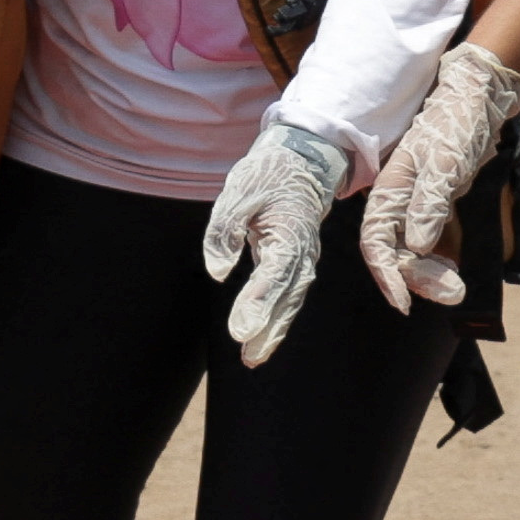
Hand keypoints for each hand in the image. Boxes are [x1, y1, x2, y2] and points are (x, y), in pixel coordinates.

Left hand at [197, 119, 354, 367]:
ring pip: (290, 300)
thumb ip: (224, 231)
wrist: (300, 162)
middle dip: (267, 327)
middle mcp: (302, 250)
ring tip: (252, 357)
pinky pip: (289, 296)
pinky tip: (260, 339)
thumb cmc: (265, 175)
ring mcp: (303, 258)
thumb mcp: (238, 192)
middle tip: (249, 355)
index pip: (274, 273)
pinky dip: (276, 319)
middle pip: (286, 295)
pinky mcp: (296, 264)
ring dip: (273, 330)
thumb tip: (217, 273)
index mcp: (290, 231)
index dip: (257, 303)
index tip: (240, 330)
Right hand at [358, 44, 519, 313]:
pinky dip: (439, 261)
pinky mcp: (434, 205)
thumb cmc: (457, 123)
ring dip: (431, 274)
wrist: (477, 98)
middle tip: (454, 293)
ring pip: (412, 252)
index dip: (387, 274)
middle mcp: (397, 201)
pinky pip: (429, 243)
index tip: (404, 302)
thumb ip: (429, 203)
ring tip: (458, 289)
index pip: (376, 241)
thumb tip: (415, 245)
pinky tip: (454, 271)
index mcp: (390, 190)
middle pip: (395, 252)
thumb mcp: (446, 162)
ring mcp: (415, 204)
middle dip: (419, 278)